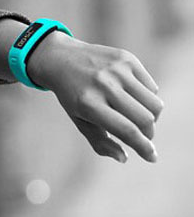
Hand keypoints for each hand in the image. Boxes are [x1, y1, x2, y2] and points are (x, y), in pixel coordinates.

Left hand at [27, 31, 163, 162]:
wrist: (61, 59)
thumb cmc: (72, 96)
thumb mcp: (78, 120)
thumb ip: (100, 142)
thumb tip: (124, 158)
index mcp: (88, 103)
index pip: (126, 129)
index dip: (143, 147)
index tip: (152, 157)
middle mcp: (103, 84)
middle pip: (144, 119)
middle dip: (148, 134)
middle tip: (142, 136)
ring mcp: (117, 69)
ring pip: (154, 103)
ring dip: (152, 117)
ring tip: (138, 118)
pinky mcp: (126, 58)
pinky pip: (152, 87)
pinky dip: (147, 99)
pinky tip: (133, 98)